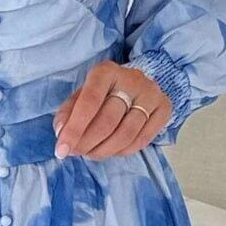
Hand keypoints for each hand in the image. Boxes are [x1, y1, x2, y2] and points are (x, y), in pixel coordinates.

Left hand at [52, 61, 172, 159]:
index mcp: (106, 71)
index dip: (74, 129)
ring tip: (91, 153)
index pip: (90, 101)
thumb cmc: (103, 93)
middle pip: (108, 121)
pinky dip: (122, 151)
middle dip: (87, 143)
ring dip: (104, 151)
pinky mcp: (164, 108)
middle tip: (76, 153)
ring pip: (126, 133)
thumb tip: (61, 133)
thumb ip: (68, 113)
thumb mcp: (81, 96)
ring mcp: (151, 94)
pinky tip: (111, 151)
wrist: (136, 85)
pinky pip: (142, 140)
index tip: (61, 150)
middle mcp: (132, 79)